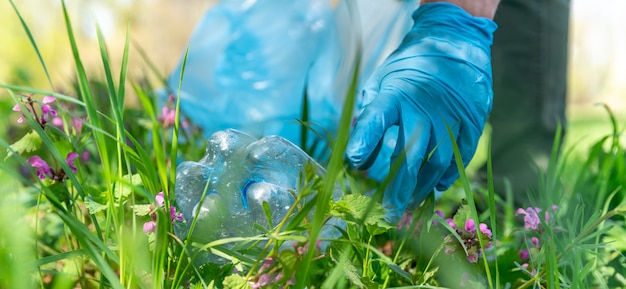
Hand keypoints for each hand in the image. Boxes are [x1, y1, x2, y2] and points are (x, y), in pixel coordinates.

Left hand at [345, 2, 497, 222]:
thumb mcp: (382, 77)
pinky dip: (445, 177)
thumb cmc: (412, 64)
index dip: (362, 149)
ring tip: (408, 204)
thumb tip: (358, 145)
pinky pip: (457, 159)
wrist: (456, 41)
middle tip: (386, 208)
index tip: (355, 165)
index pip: (374, 125)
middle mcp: (422, 108)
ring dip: (420, 188)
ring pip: (434, 163)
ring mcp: (448, 117)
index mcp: (395, 94)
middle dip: (394, 187)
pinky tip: (433, 188)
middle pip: (406, 155)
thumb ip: (371, 110)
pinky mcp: (469, 123)